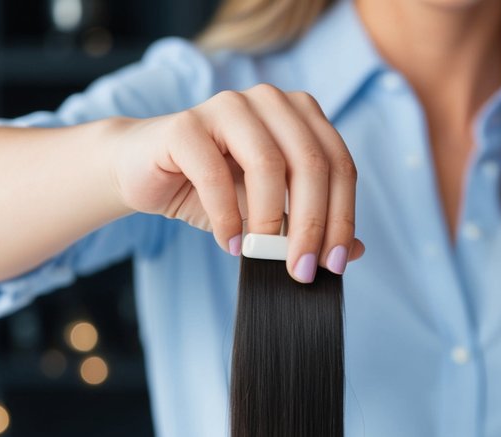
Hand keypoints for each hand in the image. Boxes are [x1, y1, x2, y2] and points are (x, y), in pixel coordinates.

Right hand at [108, 85, 364, 280]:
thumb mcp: (272, 212)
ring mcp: (228, 105)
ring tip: (261, 257)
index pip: (340, 166)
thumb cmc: (215, 191)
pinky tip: (229, 244)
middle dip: (312, 225)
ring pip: (268, 164)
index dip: (342, 218)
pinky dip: (227, 217)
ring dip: (270, 222)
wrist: (146, 174)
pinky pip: (215, 174)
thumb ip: (312, 223)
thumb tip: (353, 251)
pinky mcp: (186, 124)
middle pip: (311, 164)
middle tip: (301, 271)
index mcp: (301, 115)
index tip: (333, 265)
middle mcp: (270, 101)